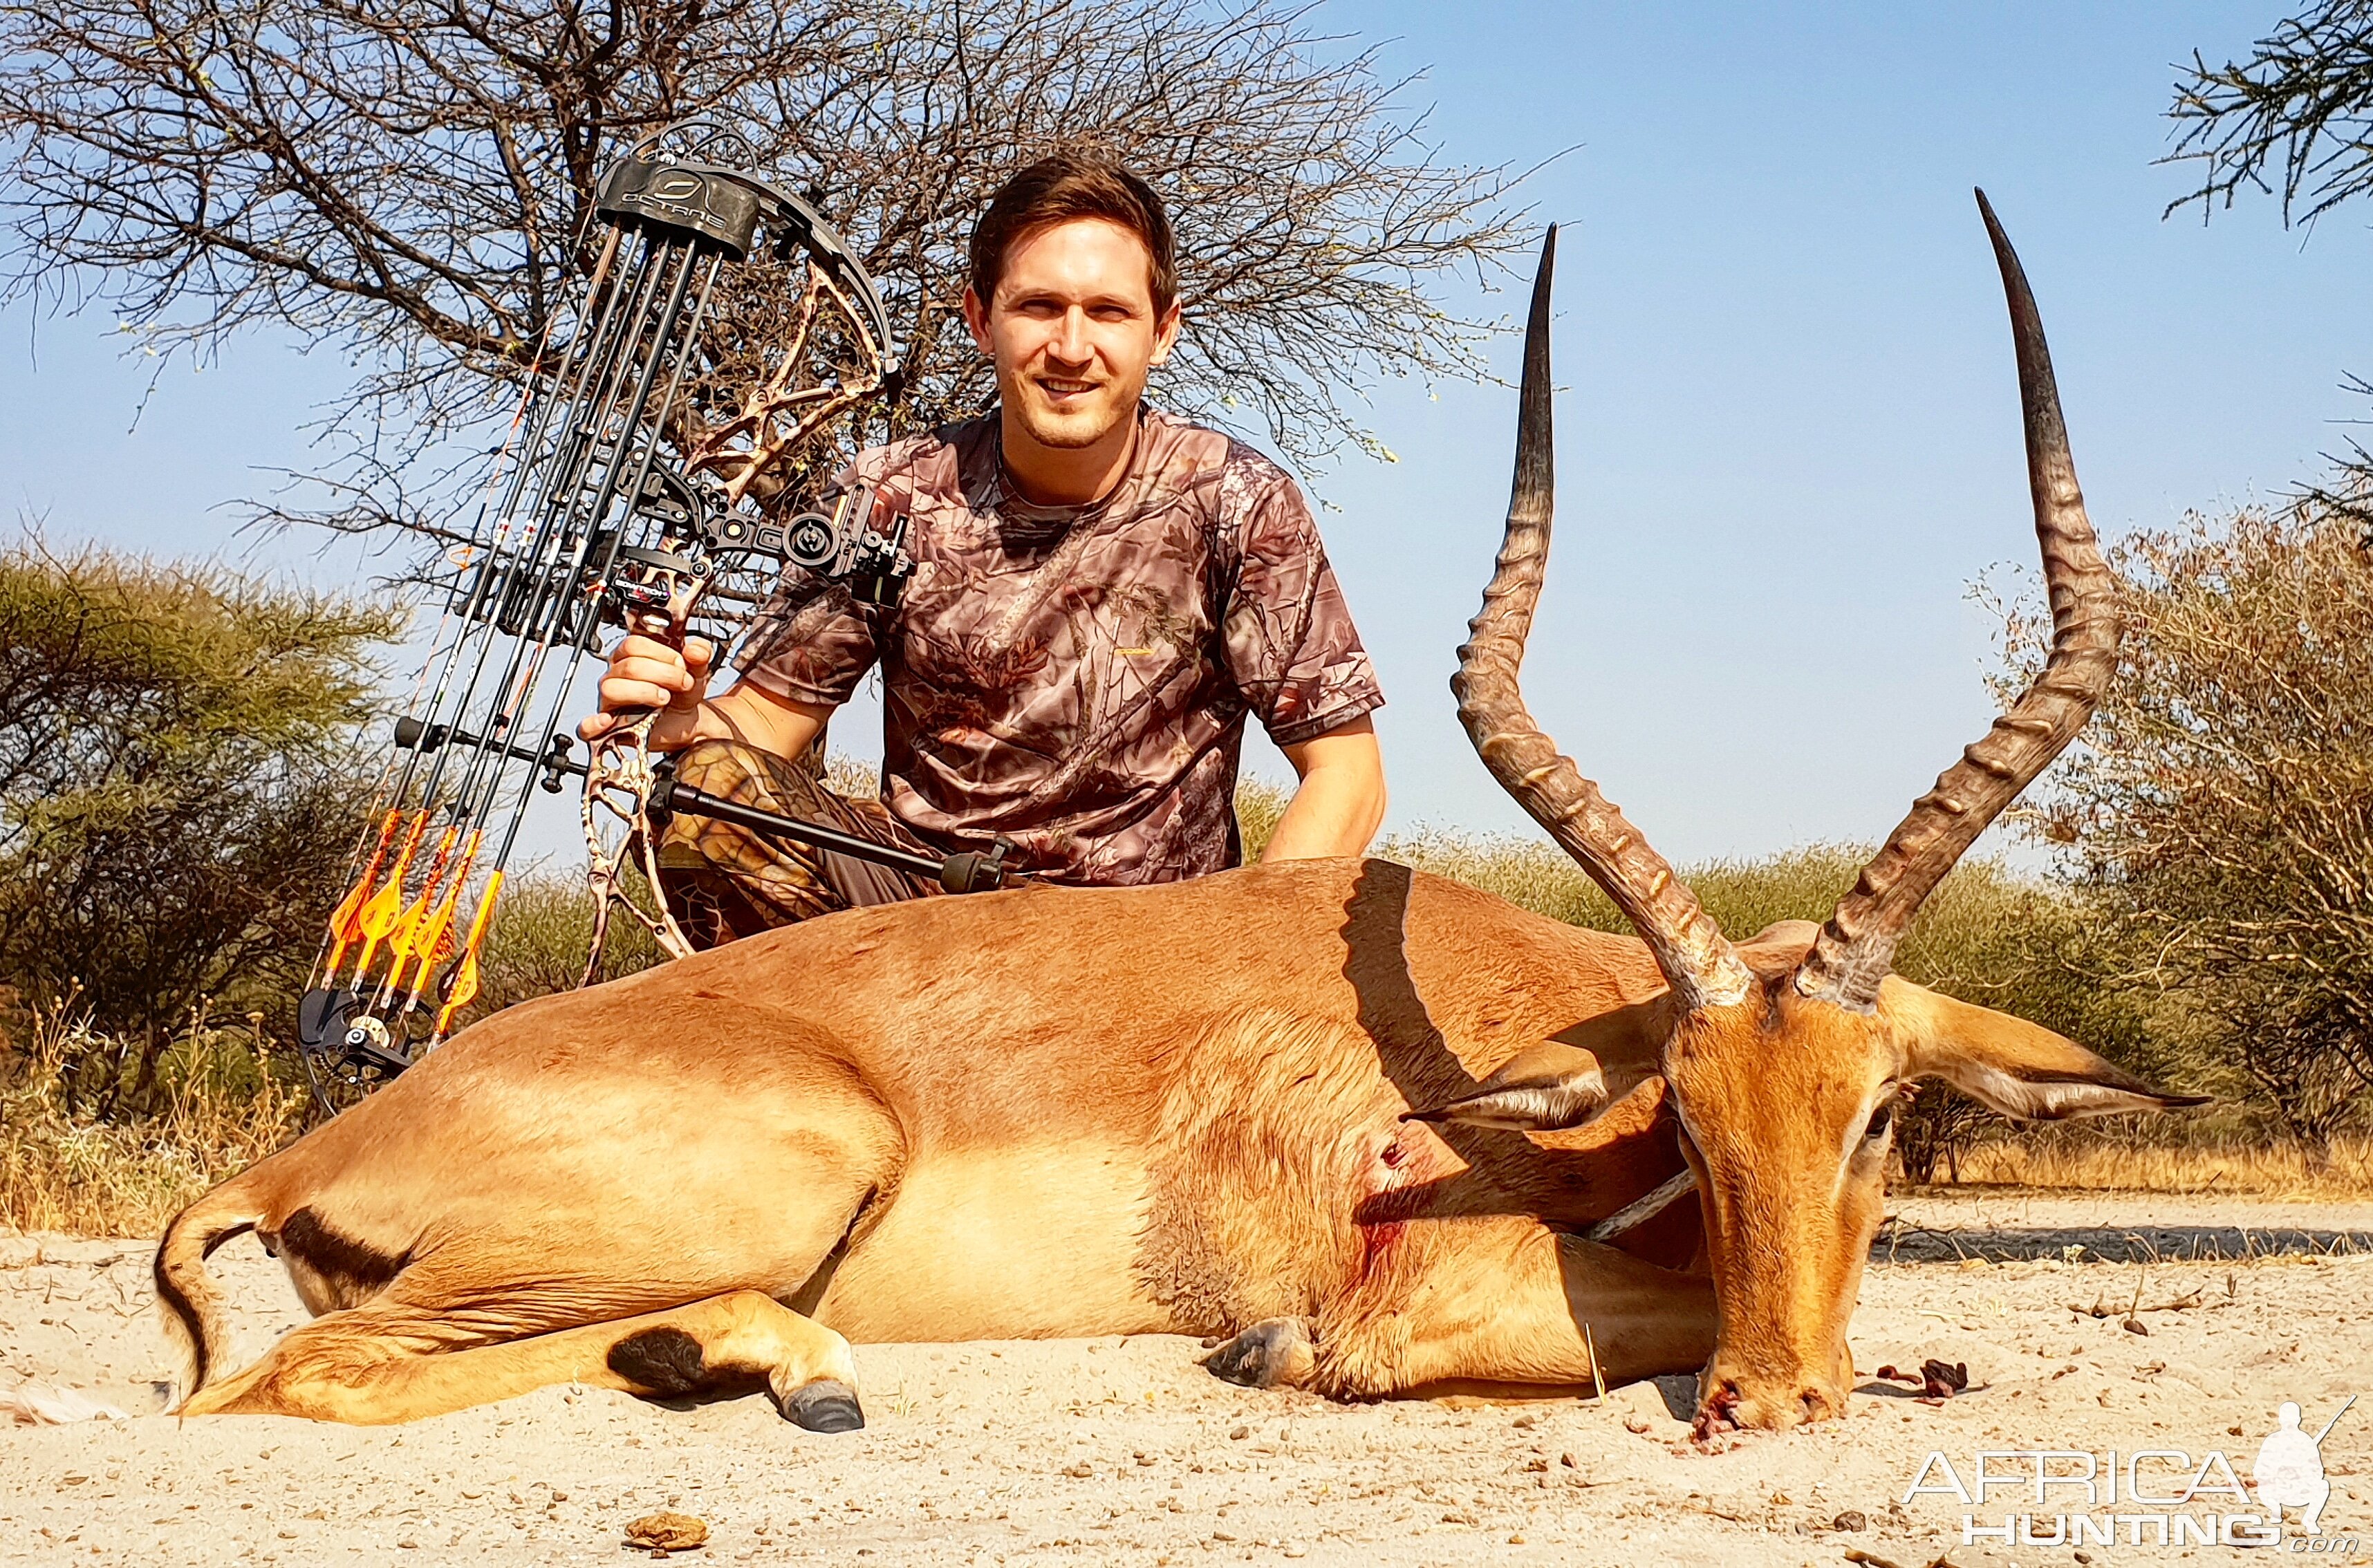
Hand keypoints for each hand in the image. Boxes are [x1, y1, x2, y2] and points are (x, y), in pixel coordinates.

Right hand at [580, 634, 714, 742]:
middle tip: (681, 683)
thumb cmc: (681, 694)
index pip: (634, 644)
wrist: (685, 722)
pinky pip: (586, 726)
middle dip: (663, 674)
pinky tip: (609, 721)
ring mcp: (610, 700)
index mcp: (631, 656)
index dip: (661, 653)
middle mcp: (616, 675)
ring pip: (612, 688)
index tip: (682, 664)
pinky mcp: (608, 726)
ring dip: (643, 692)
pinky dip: (593, 724)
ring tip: (663, 699)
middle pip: (628, 666)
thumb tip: (695, 649)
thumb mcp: (695, 671)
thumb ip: (699, 656)